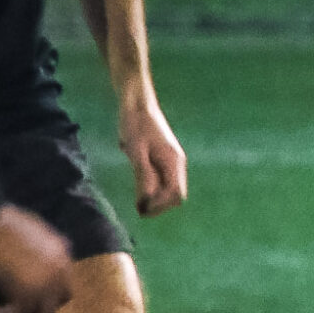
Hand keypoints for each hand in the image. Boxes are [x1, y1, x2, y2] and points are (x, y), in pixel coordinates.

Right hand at [0, 204, 73, 312]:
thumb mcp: (26, 234)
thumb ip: (35, 252)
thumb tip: (25, 273)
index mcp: (61, 253)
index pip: (63, 285)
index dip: (45, 298)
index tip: (23, 306)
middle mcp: (60, 271)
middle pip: (54, 305)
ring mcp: (45, 285)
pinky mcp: (26, 295)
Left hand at [118, 95, 188, 216]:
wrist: (138, 103)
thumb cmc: (136, 125)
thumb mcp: (136, 152)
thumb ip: (144, 177)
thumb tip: (146, 202)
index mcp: (173, 161)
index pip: (176, 194)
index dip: (160, 205)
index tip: (141, 209)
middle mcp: (177, 163)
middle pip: (176, 194)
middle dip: (160, 205)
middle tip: (138, 208)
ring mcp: (172, 160)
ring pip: (170, 188)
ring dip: (156, 197)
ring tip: (137, 201)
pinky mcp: (164, 158)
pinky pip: (164, 180)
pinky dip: (154, 188)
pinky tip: (140, 187)